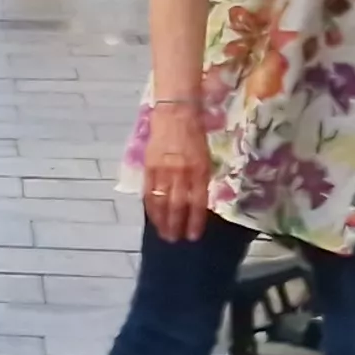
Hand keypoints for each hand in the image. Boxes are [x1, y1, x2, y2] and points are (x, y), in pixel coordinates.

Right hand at [142, 100, 211, 243]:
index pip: (197, 202)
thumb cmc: (195, 135)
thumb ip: (200, 179)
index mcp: (199, 171)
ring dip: (162, 221)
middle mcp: (181, 173)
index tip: (193, 236)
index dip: (194, 221)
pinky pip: (148, 192)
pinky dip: (150, 207)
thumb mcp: (205, 157)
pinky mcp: (149, 167)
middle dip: (176, 225)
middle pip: (178, 206)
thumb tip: (196, 203)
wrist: (175, 114)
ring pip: (161, 202)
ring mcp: (163, 171)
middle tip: (174, 240)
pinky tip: (152, 217)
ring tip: (163, 233)